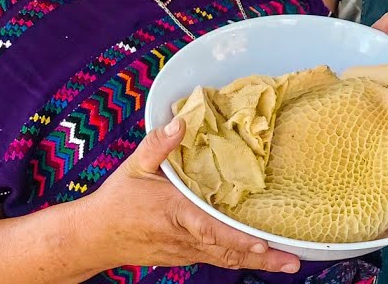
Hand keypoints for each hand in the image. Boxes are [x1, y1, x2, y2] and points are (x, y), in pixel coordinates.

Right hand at [83, 117, 300, 273]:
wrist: (95, 237)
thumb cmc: (117, 200)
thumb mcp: (134, 167)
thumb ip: (158, 145)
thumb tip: (181, 122)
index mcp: (173, 212)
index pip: (208, 228)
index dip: (235, 237)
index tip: (260, 242)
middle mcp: (183, 236)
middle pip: (226, 250)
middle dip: (260, 257)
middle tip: (292, 261)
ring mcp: (186, 251)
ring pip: (225, 259)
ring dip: (258, 264)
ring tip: (290, 264)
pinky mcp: (186, 256)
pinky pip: (218, 259)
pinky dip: (241, 259)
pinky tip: (264, 258)